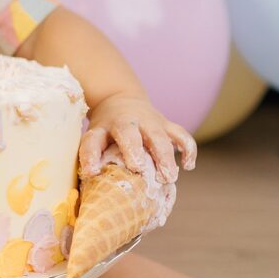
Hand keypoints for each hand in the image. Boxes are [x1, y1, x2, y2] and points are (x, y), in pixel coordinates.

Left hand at [79, 93, 196, 182]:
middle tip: (139, 169)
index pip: (94, 140)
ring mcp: (150, 122)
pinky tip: (188, 166)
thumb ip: (91, 153)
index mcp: (106, 126)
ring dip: (166, 156)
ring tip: (170, 178)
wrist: (120, 99)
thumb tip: (90, 174)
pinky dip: (188, 149)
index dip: (92, 156)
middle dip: (135, 151)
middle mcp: (129, 121)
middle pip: (131, 134)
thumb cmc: (106, 127)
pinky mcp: (166, 125)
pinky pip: (181, 135)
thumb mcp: (94, 136)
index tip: (92, 172)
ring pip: (160, 136)